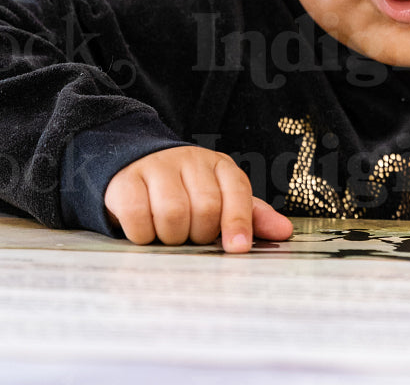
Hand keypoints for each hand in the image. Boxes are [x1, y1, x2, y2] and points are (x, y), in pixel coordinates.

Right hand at [103, 146, 293, 250]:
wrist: (133, 164)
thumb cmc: (184, 189)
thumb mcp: (220, 197)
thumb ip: (250, 215)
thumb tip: (285, 231)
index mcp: (218, 166)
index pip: (237, 191)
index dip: (239, 222)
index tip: (237, 248)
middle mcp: (189, 160)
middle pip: (206, 207)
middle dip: (200, 234)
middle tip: (191, 237)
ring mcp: (155, 168)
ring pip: (173, 213)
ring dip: (172, 236)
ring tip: (169, 235)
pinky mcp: (125, 181)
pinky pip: (138, 217)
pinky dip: (143, 234)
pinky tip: (145, 232)